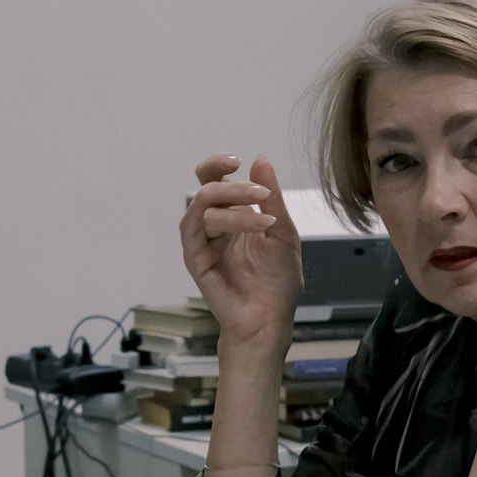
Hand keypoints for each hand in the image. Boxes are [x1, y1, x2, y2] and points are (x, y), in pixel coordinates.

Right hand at [178, 154, 303, 347]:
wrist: (271, 317)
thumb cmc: (277, 280)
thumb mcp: (283, 231)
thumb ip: (272, 197)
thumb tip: (260, 160)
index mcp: (232, 214)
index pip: (213, 179)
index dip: (218, 164)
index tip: (238, 160)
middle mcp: (213, 225)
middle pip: (205, 187)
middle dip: (232, 184)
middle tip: (261, 193)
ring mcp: (202, 241)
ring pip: (203, 206)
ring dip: (234, 205)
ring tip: (265, 219)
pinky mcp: (195, 259)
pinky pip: (193, 230)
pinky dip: (223, 220)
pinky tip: (252, 225)